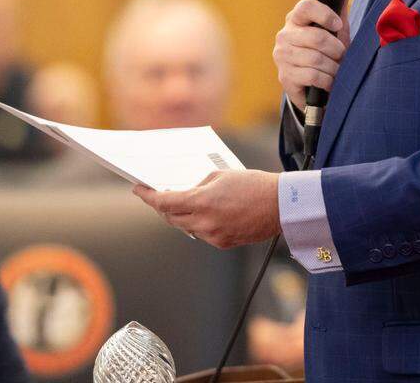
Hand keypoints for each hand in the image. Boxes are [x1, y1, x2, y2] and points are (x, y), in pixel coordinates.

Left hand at [133, 170, 280, 248]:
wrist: (280, 205)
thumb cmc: (253, 185)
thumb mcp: (221, 176)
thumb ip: (199, 186)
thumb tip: (187, 194)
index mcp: (201, 201)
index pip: (164, 202)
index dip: (148, 197)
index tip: (139, 190)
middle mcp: (204, 222)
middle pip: (171, 218)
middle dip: (163, 207)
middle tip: (159, 197)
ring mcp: (213, 235)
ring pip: (186, 228)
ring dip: (181, 217)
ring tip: (182, 205)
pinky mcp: (223, 243)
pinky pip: (202, 234)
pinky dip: (198, 224)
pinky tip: (205, 215)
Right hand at [272, 0, 349, 110]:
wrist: (311, 86)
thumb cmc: (325, 54)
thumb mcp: (334, 33)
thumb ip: (339, 13)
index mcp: (296, 19)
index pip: (306, 7)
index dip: (325, 15)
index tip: (338, 25)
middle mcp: (284, 35)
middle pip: (317, 37)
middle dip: (337, 49)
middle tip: (342, 56)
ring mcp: (282, 56)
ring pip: (316, 59)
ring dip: (334, 67)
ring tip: (337, 70)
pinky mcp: (285, 76)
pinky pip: (313, 76)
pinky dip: (327, 81)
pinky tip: (329, 81)